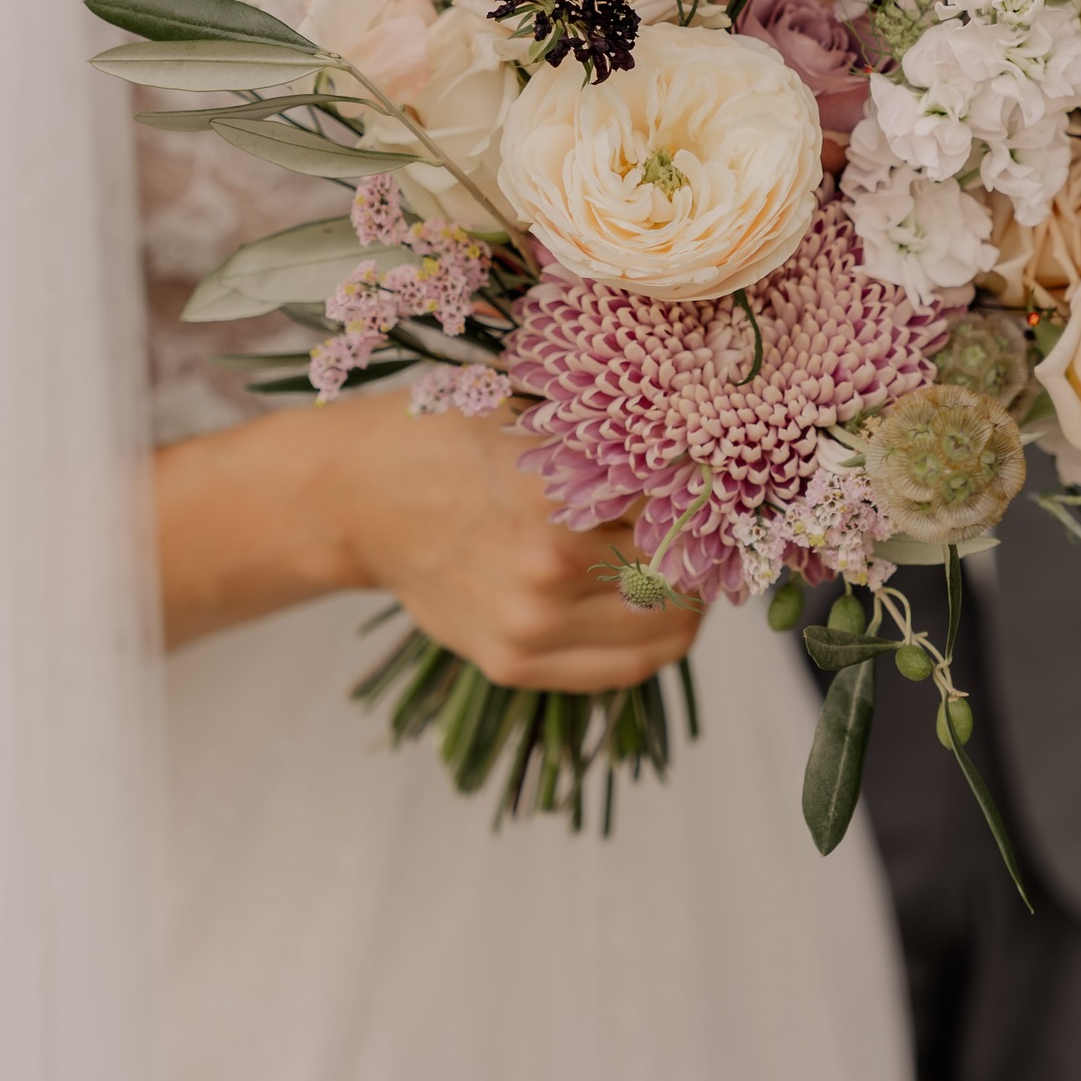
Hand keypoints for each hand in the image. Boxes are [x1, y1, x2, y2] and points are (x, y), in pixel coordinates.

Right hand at [156, 389, 700, 688]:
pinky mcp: (515, 665)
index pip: (679, 507)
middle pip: (683, 571)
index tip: (721, 478)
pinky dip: (658, 636)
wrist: (358, 499)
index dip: (710, 492)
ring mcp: (530, 629)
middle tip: (712, 519)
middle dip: (706, 544)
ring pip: (668, 628)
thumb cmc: (448, 438)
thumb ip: (610, 440)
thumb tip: (704, 448)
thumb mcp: (528, 414)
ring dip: (691, 595)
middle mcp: (547, 570)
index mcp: (552, 492)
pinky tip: (657, 600)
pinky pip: (628, 667)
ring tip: (687, 559)